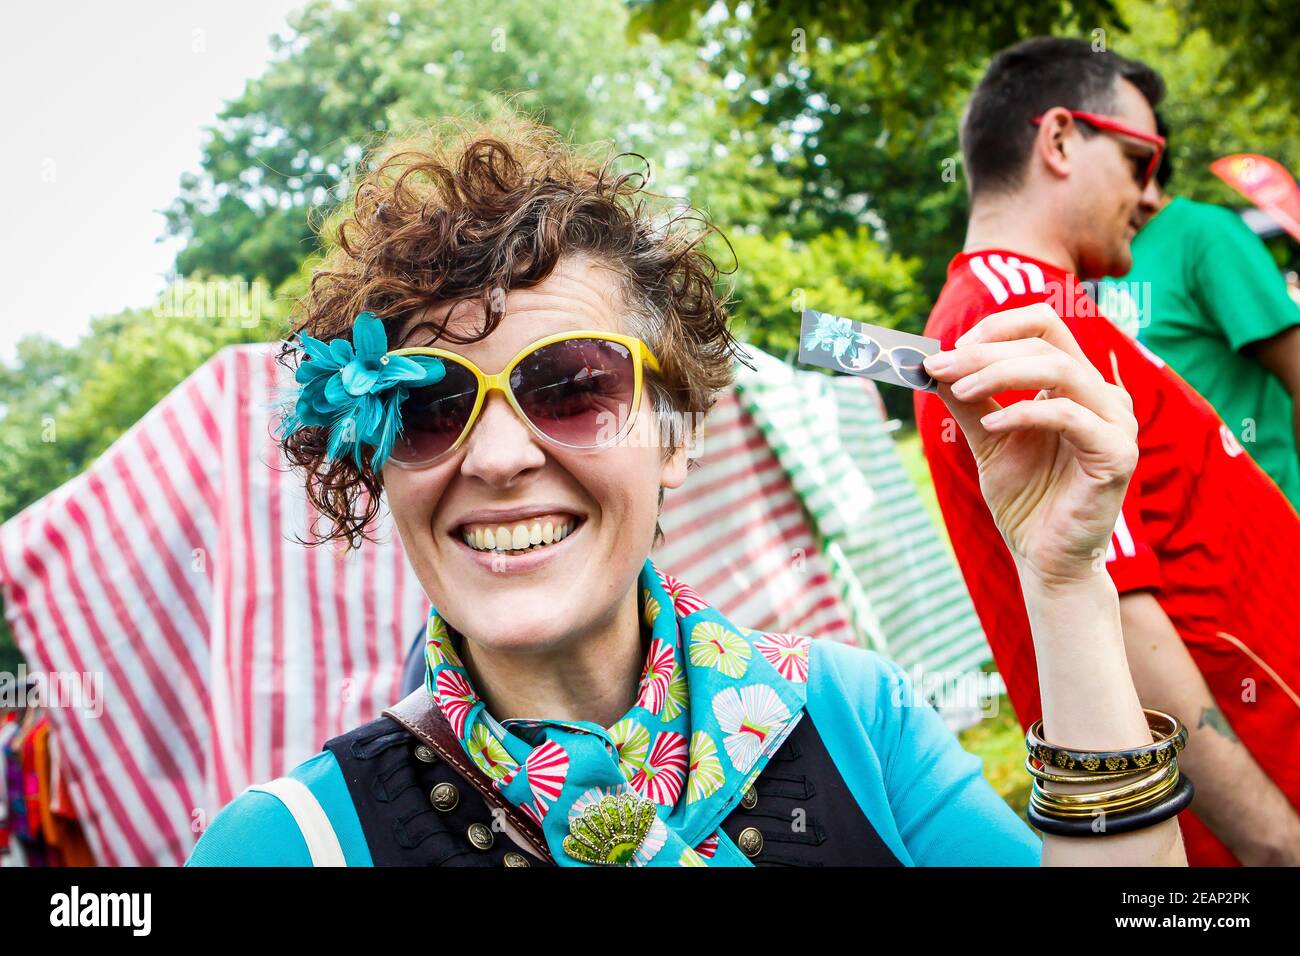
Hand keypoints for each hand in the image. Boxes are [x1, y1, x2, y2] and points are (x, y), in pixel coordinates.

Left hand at [922, 303, 1137, 586]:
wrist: (1046, 557)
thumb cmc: (1026, 499)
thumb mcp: (988, 439)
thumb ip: (969, 401)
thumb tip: (936, 364)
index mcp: (1075, 384)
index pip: (1044, 324)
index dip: (995, 327)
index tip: (948, 350)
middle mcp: (1101, 395)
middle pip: (1045, 342)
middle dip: (985, 351)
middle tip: (941, 367)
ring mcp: (1115, 422)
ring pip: (1059, 370)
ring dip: (999, 374)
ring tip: (958, 391)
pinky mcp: (1117, 453)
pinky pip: (1068, 415)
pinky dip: (1024, 413)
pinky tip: (992, 428)